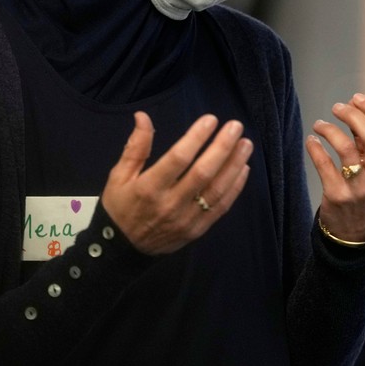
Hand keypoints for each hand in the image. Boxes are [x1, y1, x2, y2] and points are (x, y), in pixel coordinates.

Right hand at [101, 111, 253, 254]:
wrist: (121, 249)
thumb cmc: (121, 207)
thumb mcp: (119, 177)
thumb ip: (135, 147)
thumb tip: (143, 116)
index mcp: (148, 188)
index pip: (177, 159)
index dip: (196, 138)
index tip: (211, 119)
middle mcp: (169, 204)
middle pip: (202, 173)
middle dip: (222, 147)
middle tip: (236, 127)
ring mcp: (186, 219)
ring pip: (217, 190)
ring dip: (234, 165)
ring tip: (246, 144)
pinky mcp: (197, 230)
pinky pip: (221, 207)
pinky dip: (235, 187)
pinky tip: (244, 168)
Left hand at [307, 93, 364, 241]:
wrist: (355, 232)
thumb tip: (355, 108)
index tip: (356, 98)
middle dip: (352, 114)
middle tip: (337, 107)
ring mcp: (360, 188)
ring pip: (345, 147)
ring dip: (329, 129)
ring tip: (320, 125)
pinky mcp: (337, 196)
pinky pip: (323, 164)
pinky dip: (315, 147)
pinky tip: (311, 141)